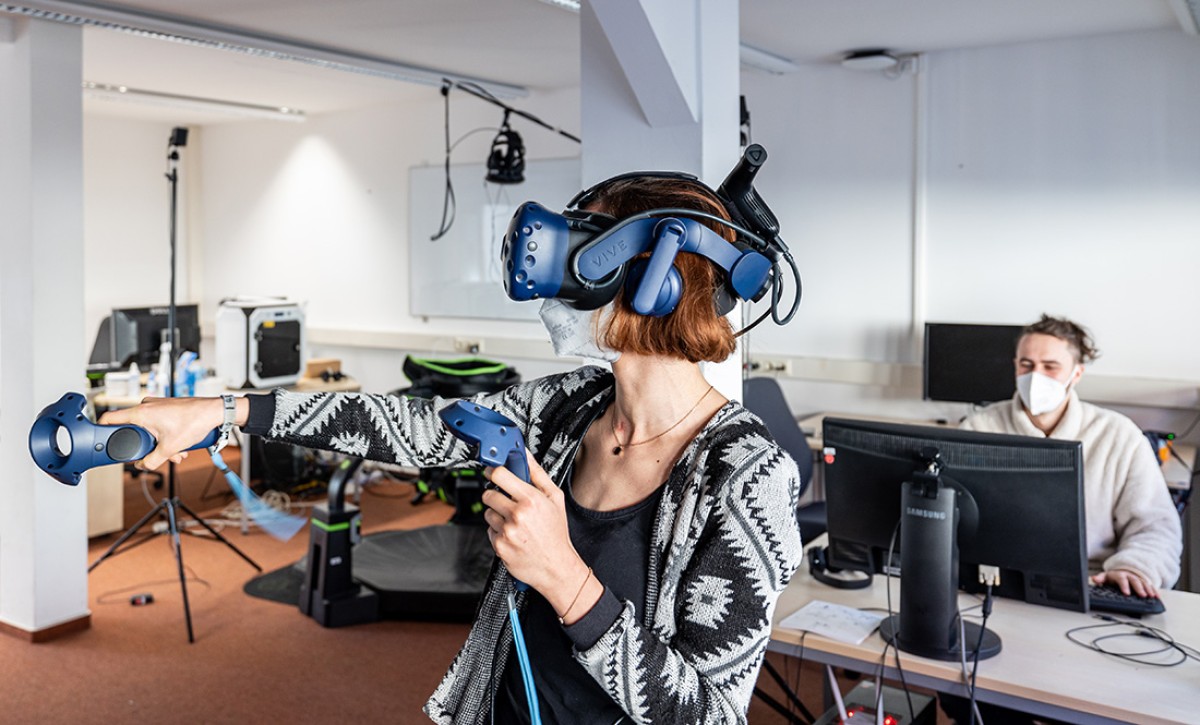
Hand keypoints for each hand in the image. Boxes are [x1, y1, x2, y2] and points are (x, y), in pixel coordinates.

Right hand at [99, 397, 223, 469]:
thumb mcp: (169, 448)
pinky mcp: (166, 408)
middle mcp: (146, 406)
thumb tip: (143, 465)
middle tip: (156, 455)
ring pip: (148, 430)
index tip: (98, 441)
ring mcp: (156, 406)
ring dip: (160, 444)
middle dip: (146, 447)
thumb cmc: (195, 421)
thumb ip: (151, 460)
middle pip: (132, 430)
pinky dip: (166, 437)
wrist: (215, 412)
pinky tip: (180, 446)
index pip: (109, 418)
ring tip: (176, 452)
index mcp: (140, 412)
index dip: (100, 430)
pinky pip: (158, 425)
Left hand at [482, 450, 590, 613]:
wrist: (556, 566)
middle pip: (488, 494)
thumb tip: (526, 455)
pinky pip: (489, 530)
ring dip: (497, 514)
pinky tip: (512, 534)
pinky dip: (498, 531)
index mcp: (531, 500)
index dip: (492, 471)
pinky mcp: (499, 546)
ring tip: (514, 521)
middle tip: (507, 501)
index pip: (499, 475)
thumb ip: (538, 474)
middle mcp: (517, 515)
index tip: (492, 472)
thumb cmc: (556, 533)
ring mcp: (507, 531)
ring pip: (488, 512)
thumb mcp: (555, 499)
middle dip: (495, 495)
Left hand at [1091, 569, 1157, 597]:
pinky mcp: (1144, 581)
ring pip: (1144, 583)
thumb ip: (1100, 578)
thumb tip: (1094, 579)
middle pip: (1135, 581)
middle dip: (1139, 588)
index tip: (1126, 593)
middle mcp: (1130, 575)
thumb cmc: (1113, 576)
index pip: (1122, 580)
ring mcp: (1137, 578)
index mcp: (1120, 575)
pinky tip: (1157, 596)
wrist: (1121, 571)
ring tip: (1151, 596)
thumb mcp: (1105, 576)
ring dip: (1148, 590)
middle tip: (1142, 595)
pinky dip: (1154, 590)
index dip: (1124, 586)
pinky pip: (1150, 585)